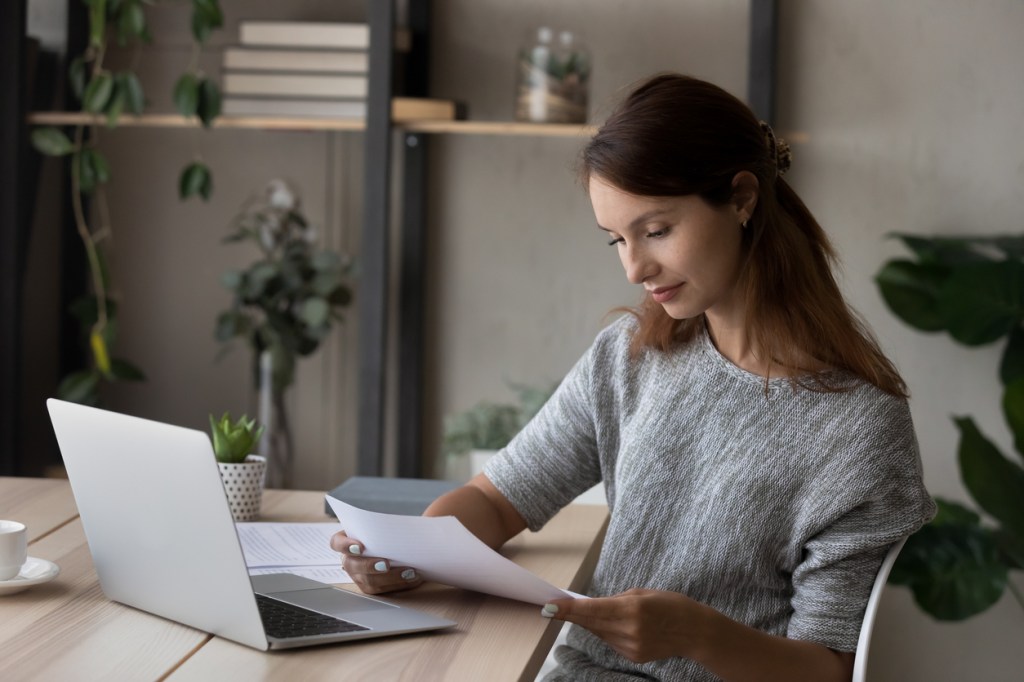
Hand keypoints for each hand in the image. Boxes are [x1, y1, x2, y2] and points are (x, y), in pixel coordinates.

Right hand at [330, 530, 422, 594]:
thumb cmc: (385, 531)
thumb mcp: (380, 525)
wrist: (395, 543)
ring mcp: (359, 576)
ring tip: (408, 572)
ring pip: (368, 581)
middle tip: (386, 564)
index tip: (360, 546)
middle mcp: (350, 560)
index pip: (337, 543)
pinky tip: (412, 578)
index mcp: (346, 541)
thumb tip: (403, 525)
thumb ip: (383, 524)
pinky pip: (382, 590)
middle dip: (369, 566)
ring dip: (390, 578)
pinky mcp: (371, 587)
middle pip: (353, 565)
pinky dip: (399, 584)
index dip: (345, 546)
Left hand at [541, 588, 706, 663]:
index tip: (548, 607)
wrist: (695, 631)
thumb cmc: (670, 604)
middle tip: (553, 607)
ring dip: (594, 622)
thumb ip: (615, 600)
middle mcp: (629, 630)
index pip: (591, 609)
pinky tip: (621, 625)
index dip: (567, 609)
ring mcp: (631, 647)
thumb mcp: (642, 593)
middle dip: (572, 614)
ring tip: (605, 612)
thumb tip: (591, 607)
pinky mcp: (634, 656)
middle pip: (590, 623)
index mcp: (631, 608)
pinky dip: (609, 631)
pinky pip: (611, 641)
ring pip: (600, 632)